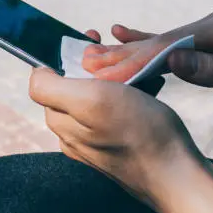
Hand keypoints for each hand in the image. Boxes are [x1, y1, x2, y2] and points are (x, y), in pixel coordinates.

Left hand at [28, 68, 208, 212]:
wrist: (177, 172)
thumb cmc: (138, 133)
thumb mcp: (91, 100)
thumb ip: (52, 88)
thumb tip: (35, 74)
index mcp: (61, 121)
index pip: (49, 78)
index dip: (67, 54)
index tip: (91, 40)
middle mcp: (74, 133)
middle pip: (74, 85)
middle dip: (93, 65)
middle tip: (117, 53)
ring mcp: (97, 139)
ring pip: (99, 95)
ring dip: (116, 78)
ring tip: (137, 72)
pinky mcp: (120, 142)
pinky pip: (118, 110)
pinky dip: (132, 93)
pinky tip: (148, 89)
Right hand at [83, 12, 212, 118]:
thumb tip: (175, 60)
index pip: (174, 44)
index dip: (141, 58)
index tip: (113, 71)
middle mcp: (210, 25)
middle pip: (161, 40)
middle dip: (125, 53)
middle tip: (89, 61)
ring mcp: (205, 32)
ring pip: (160, 43)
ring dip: (127, 51)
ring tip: (93, 52)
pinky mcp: (202, 43)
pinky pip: (168, 45)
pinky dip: (144, 44)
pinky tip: (120, 34)